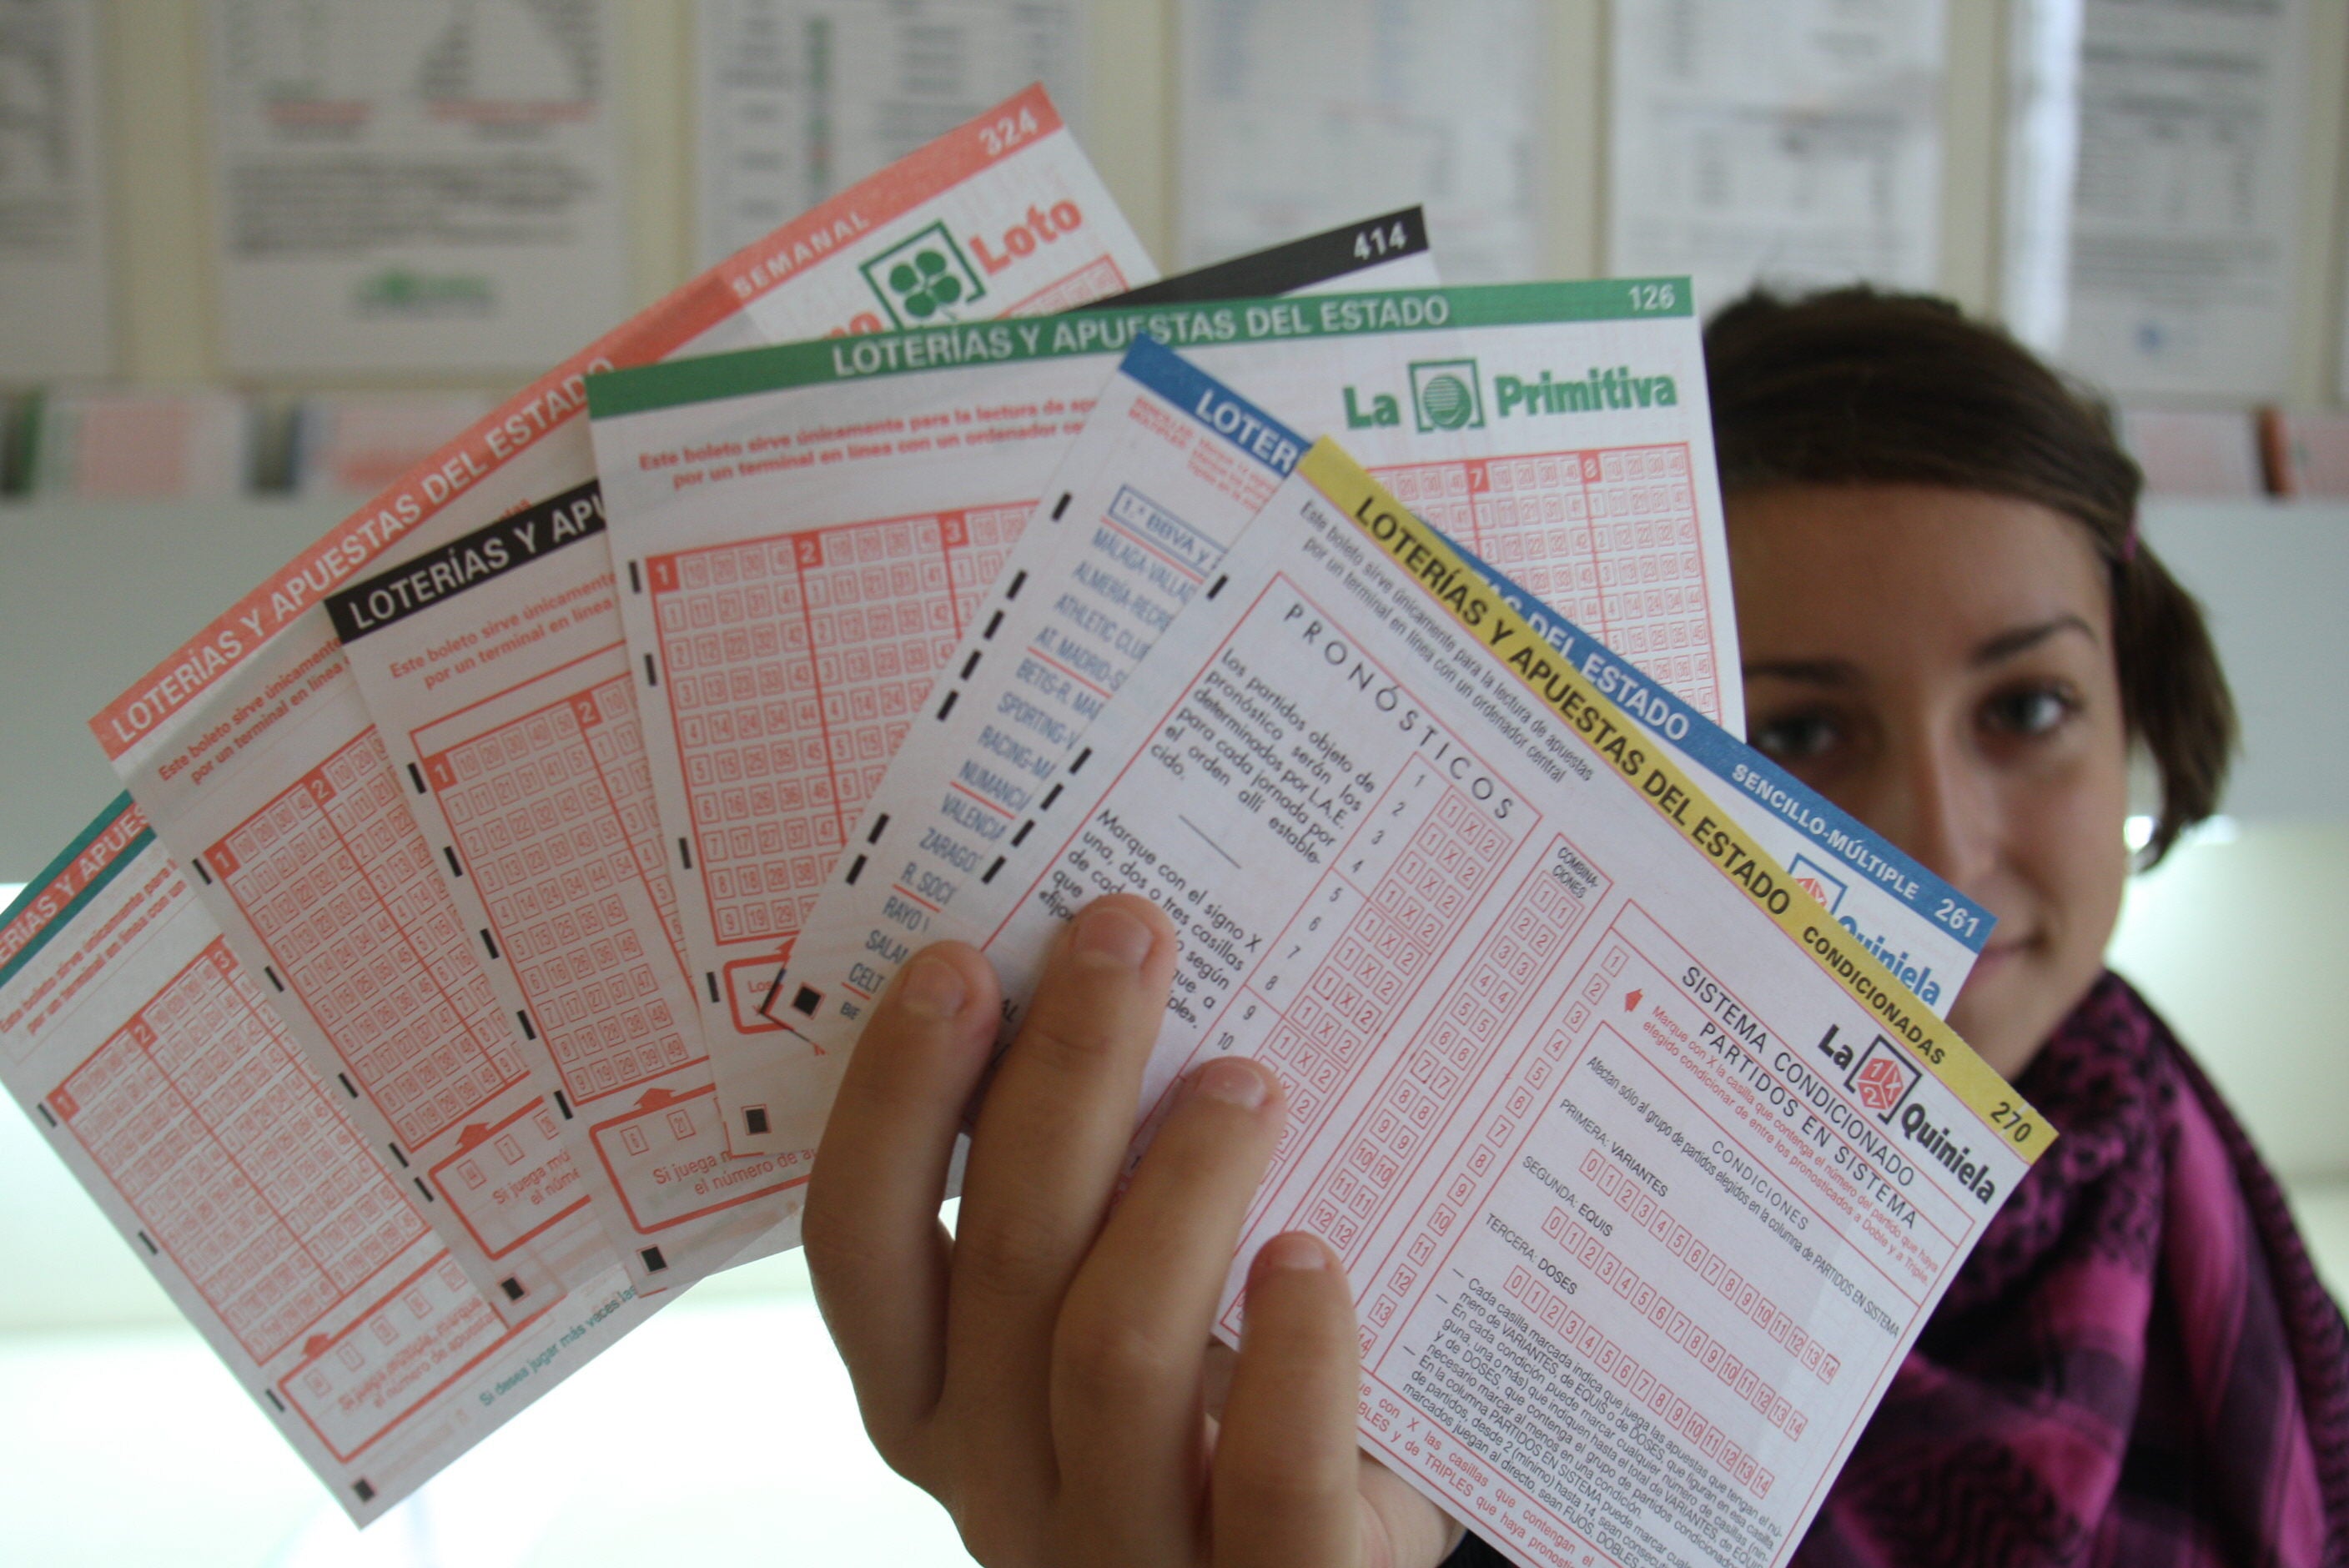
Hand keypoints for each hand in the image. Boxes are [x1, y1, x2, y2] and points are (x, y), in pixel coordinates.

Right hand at [804, 893, 1461, 1567]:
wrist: (1332, 1561)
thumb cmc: (1213, 1397)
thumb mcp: (1117, 1290)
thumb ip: (1089, 1184)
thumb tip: (1112, 969)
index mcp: (932, 1396)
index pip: (856, 1242)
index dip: (894, 1096)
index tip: (962, 959)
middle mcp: (998, 1484)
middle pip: (1002, 1261)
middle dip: (1063, 1075)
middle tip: (1129, 937)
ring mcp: (1123, 1553)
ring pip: (1114, 1356)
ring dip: (1181, 1189)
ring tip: (1248, 1080)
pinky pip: (1271, 1478)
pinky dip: (1293, 1355)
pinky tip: (1312, 1255)